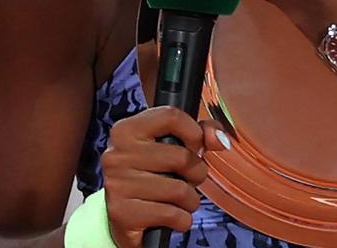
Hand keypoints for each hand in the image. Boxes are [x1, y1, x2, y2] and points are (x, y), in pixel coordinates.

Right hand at [102, 106, 229, 247]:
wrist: (122, 219)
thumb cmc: (151, 177)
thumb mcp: (171, 147)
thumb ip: (200, 134)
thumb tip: (220, 139)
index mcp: (126, 130)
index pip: (171, 116)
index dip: (194, 134)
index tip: (194, 147)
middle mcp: (117, 155)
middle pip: (182, 157)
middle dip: (196, 173)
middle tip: (187, 179)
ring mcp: (117, 185)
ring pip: (180, 190)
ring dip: (189, 200)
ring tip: (179, 200)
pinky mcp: (123, 214)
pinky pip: (173, 215)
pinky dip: (182, 219)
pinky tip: (170, 216)